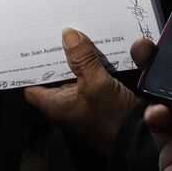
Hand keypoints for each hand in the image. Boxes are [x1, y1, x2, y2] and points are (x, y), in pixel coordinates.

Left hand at [24, 28, 139, 153]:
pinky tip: (98, 48)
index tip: (36, 47)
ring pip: (75, 74)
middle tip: (60, 31)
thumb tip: (67, 33)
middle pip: (55, 75)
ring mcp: (83, 102)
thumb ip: (82, 59)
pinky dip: (94, 64)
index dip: (32, 68)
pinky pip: (92, 77)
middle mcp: (65, 104)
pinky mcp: (100, 99)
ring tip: (78, 33)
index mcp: (55, 105)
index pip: (32, 86)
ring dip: (79, 58)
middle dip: (58, 55)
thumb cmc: (111, 118)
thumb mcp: (96, 83)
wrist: (139, 140)